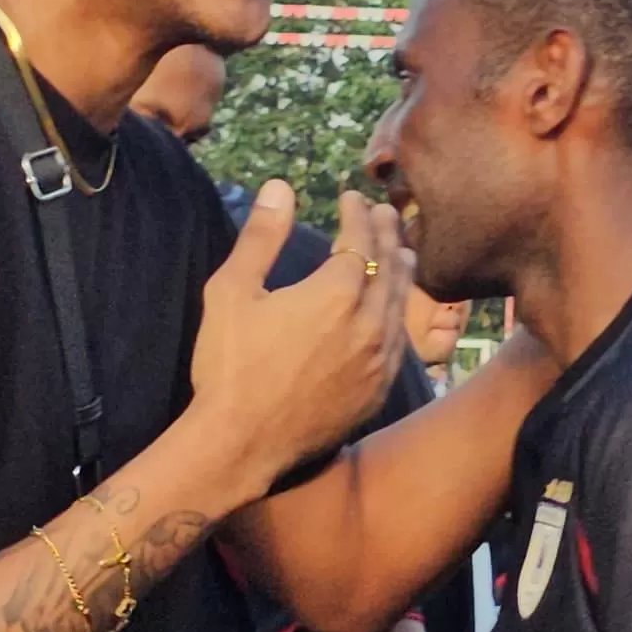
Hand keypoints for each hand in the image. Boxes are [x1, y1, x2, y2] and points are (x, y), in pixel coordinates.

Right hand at [188, 183, 417, 498]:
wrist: (241, 443)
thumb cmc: (230, 365)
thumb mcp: (232, 292)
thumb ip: (261, 236)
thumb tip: (280, 187)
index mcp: (336, 294)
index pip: (361, 239)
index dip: (358, 213)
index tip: (352, 197)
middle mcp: (369, 324)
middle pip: (391, 266)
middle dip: (387, 234)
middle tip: (384, 214)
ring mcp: (379, 361)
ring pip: (402, 305)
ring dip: (401, 271)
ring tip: (400, 252)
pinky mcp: (378, 391)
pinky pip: (400, 342)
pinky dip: (400, 315)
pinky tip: (393, 311)